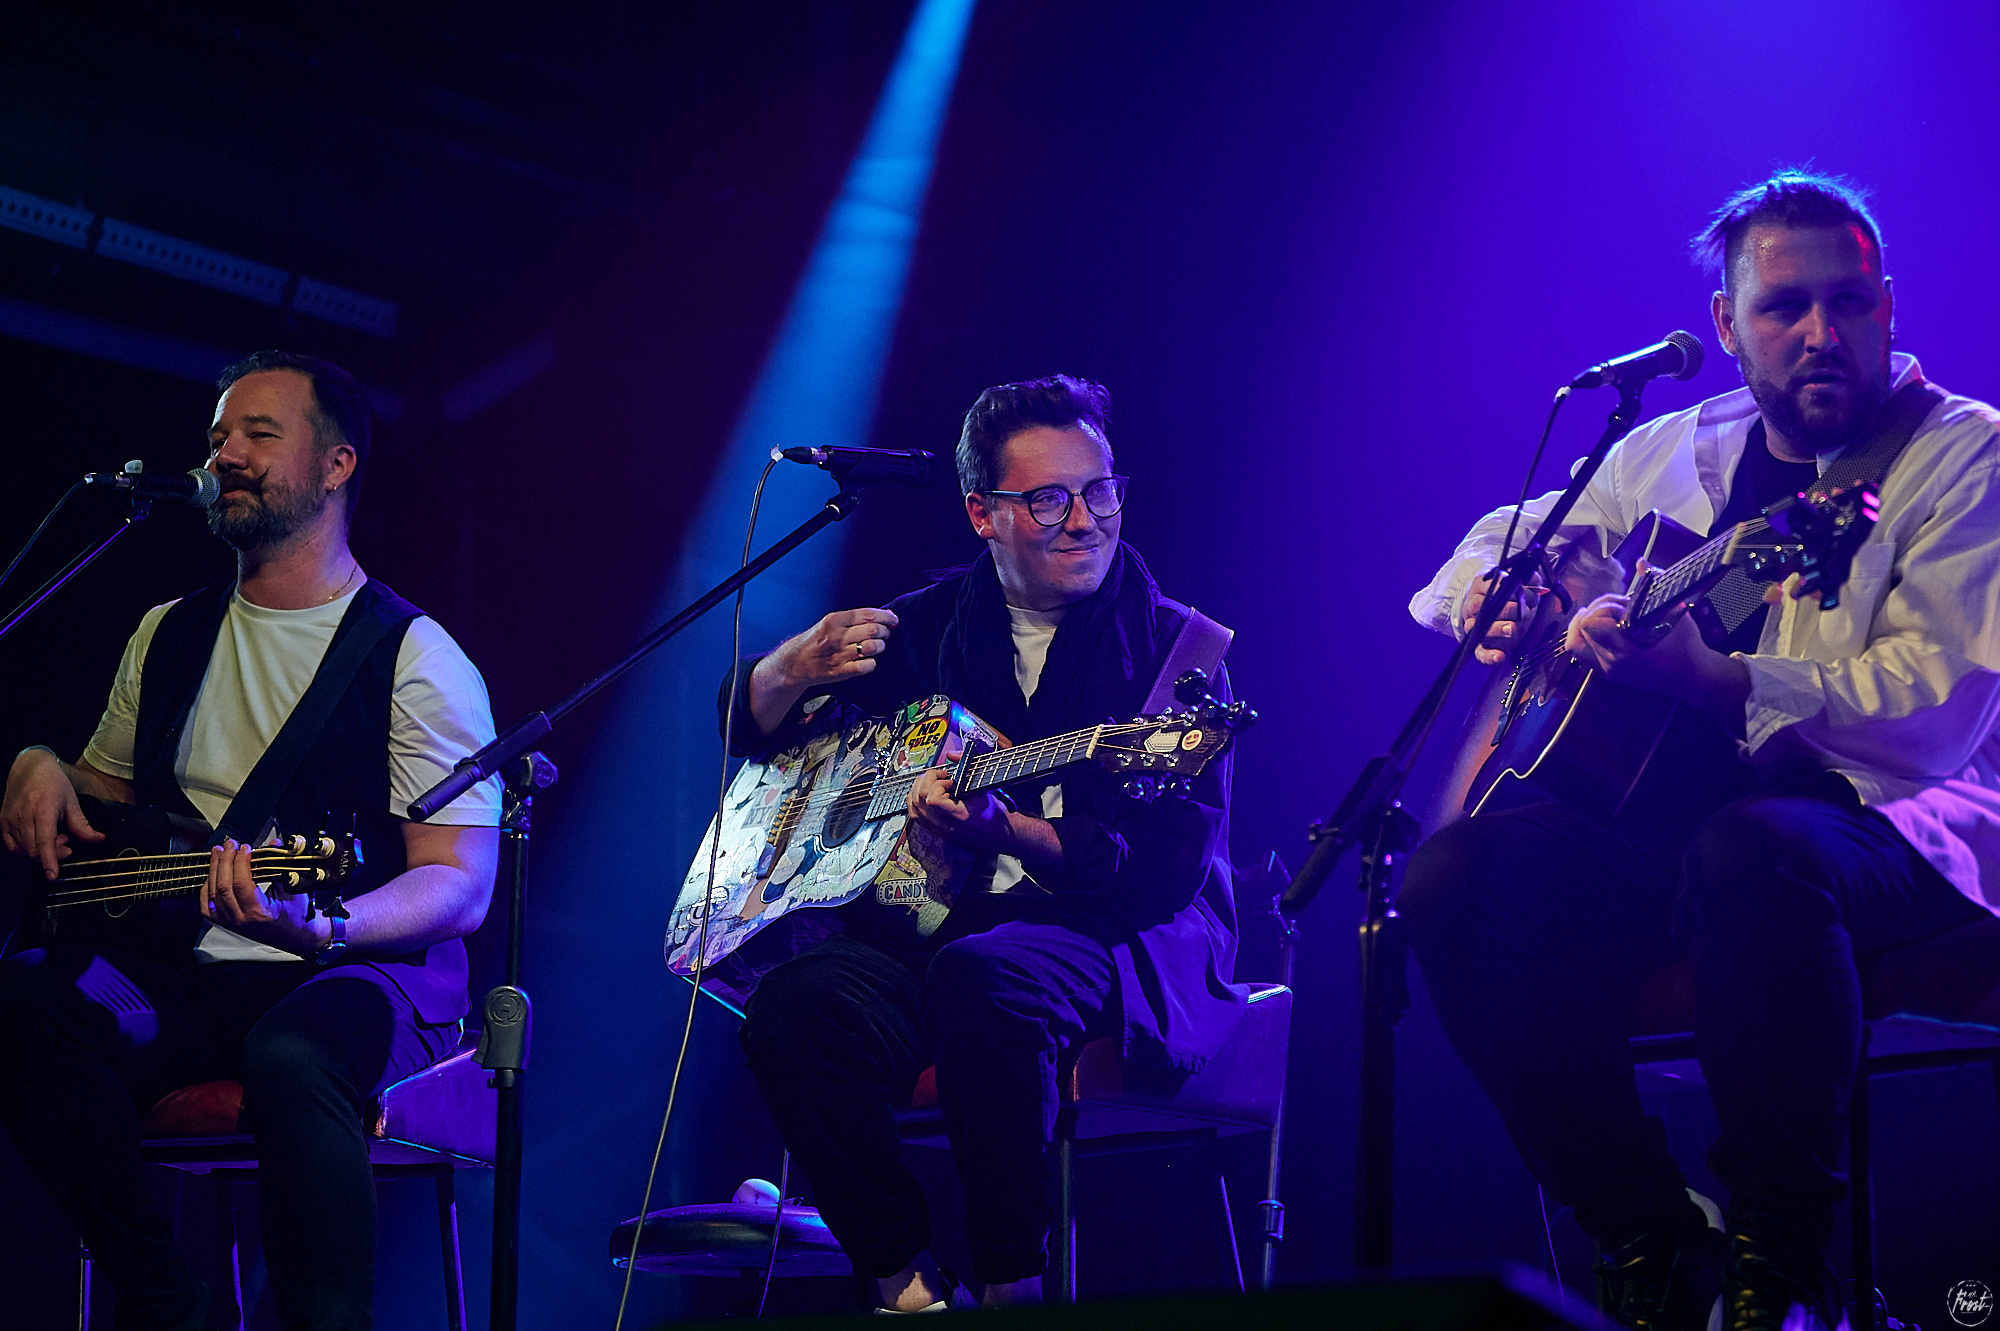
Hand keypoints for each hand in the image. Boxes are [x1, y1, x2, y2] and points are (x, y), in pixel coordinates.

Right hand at [1, 748, 104, 880]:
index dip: (49, 861)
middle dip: (54, 854)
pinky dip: (26, 849)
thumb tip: (97, 839)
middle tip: (66, 841)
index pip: (44, 842)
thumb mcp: (72, 801)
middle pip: (35, 850)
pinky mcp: (3, 822)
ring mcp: (10, 820)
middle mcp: (23, 816)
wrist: (29, 768)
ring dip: (41, 851)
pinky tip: (37, 839)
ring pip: (24, 851)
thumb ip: (83, 825)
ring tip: (53, 835)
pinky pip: (12, 846)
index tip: (53, 875)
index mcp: (42, 810)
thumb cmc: (52, 782)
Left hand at [201, 838, 325, 955]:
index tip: (246, 848)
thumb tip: (273, 845)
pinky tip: (212, 874)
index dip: (240, 862)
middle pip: (223, 886)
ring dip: (214, 869)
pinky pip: (207, 905)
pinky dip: (206, 887)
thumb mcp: (293, 890)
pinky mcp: (225, 923)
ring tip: (219, 853)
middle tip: (230, 845)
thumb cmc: (297, 916)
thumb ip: (280, 867)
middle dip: (225, 861)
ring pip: (212, 893)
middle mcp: (241, 919)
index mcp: (260, 913)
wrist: (296, 937)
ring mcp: (230, 922)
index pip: (241, 883)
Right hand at [768, 607, 900, 689]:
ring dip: (880, 646)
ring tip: (877, 647)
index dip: (886, 616)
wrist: (796, 662)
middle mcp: (836, 636)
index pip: (868, 614)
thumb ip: (855, 619)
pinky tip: (868, 661)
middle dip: (885, 631)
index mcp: (834, 620)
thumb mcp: (831, 623)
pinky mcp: (840, 671)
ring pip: (872, 647)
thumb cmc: (818, 640)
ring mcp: (838, 654)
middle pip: (873, 630)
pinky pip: (866, 666)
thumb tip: (886, 616)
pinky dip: (871, 663)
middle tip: (884, 634)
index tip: (893, 619)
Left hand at [906, 737, 1012, 854]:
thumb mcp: (984, 788)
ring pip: (914, 808)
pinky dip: (916, 800)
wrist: (997, 835)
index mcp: (959, 816)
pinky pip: (916, 815)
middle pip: (919, 800)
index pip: (932, 799)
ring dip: (919, 789)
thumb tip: (952, 755)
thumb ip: (967, 768)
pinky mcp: (935, 830)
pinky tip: (925, 793)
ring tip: (932, 782)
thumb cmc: (994, 815)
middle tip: (940, 776)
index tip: (949, 779)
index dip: (937, 784)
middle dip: (926, 781)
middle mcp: (945, 825)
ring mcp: (938, 829)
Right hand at [1462, 572, 1545, 665]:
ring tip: (1512, 628)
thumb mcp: (1518, 583)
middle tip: (1525, 611)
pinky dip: (1489, 656)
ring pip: (1479, 629)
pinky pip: (1480, 653)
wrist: (1494, 610)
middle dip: (1509, 609)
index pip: (1490, 586)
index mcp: (1481, 587)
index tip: (1526, 592)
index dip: (1510, 590)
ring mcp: (1473, 626)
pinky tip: (1499, 657)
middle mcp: (1473, 606)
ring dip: (1497, 629)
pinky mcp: (1479, 645)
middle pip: (1482, 608)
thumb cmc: (1508, 596)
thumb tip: (1535, 581)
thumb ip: (1527, 580)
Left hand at [1561, 564, 1746, 724]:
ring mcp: (1607, 668)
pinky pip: (1583, 652)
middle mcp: (1612, 661)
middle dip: (1596, 611)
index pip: (1590, 623)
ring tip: (1606, 615)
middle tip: (1617, 607)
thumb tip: (1641, 563)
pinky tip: (1600, 626)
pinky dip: (1586, 636)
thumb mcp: (1673, 609)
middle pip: (1580, 629)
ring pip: (1576, 643)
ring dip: (1587, 623)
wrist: (1692, 675)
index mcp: (1626, 647)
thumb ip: (1653, 583)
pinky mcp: (1607, 672)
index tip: (1622, 604)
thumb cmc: (1685, 644)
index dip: (1603, 607)